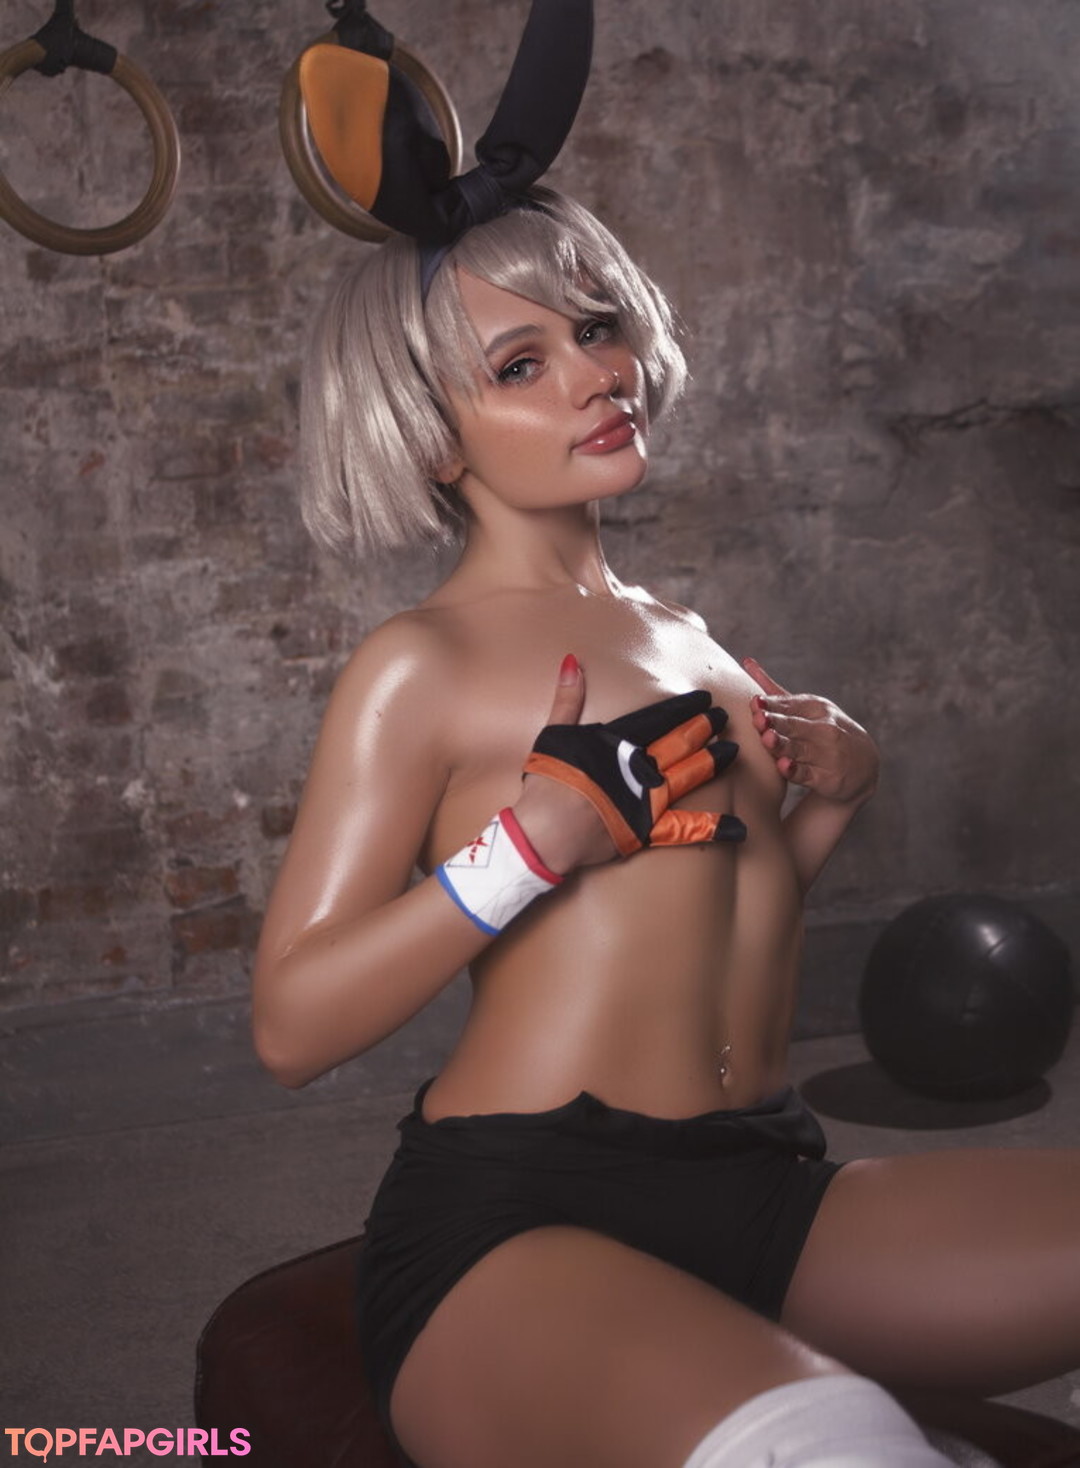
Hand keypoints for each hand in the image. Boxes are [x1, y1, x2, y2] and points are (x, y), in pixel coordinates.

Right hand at [516, 656, 745, 871]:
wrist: (543, 833)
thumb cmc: (546, 783)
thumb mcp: (553, 733)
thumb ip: (568, 698)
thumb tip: (573, 661)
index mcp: (618, 742)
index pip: (659, 719)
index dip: (684, 708)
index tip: (704, 699)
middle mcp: (639, 767)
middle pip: (681, 743)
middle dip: (705, 728)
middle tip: (723, 718)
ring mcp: (647, 799)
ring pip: (690, 776)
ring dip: (714, 762)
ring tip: (734, 751)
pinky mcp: (647, 830)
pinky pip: (686, 830)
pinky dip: (713, 829)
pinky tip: (739, 829)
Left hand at [744, 657, 878, 806]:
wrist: (862, 763)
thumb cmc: (823, 730)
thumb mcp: (806, 708)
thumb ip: (775, 691)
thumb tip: (746, 661)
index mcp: (816, 707)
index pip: (789, 705)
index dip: (770, 706)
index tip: (754, 703)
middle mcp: (823, 728)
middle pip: (793, 726)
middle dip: (776, 722)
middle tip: (759, 718)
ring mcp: (826, 753)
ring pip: (798, 749)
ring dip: (783, 745)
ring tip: (768, 739)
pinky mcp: (826, 778)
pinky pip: (807, 774)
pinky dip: (796, 771)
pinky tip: (783, 766)